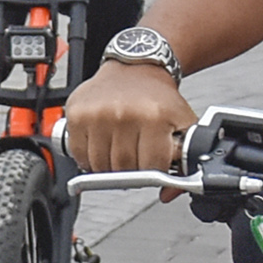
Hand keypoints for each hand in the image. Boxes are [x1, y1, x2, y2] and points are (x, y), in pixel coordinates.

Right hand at [62, 59, 193, 177]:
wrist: (135, 68)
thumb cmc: (156, 97)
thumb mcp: (182, 123)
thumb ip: (185, 161)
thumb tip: (169, 193)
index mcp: (154, 117)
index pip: (151, 168)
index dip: (153, 172)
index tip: (153, 164)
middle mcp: (123, 114)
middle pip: (124, 170)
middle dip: (132, 170)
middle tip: (137, 157)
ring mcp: (97, 115)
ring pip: (100, 167)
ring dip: (110, 167)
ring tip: (120, 149)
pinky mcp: (77, 116)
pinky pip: (80, 156)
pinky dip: (90, 158)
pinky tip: (102, 145)